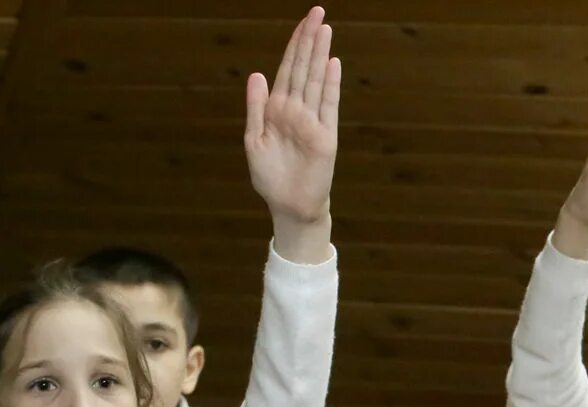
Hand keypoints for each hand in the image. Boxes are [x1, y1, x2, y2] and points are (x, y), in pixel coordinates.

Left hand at [245, 6, 339, 263]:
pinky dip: (330, 85)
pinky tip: (333, 64)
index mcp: (277, 109)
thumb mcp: (254, 140)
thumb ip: (255, 107)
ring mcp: (312, 122)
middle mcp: (296, 111)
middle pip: (304, 68)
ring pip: (316, 81)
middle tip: (318, 11)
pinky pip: (328, 106)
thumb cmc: (271, 178)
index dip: (294, 44)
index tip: (303, 21)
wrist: (288, 206)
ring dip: (320, 55)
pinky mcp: (325, 137)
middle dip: (309, 40)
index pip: (288, 69)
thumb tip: (257, 74)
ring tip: (326, 29)